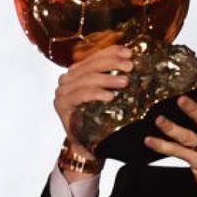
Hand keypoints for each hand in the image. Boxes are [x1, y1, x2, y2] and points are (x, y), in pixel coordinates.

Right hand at [53, 45, 132, 180]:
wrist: (88, 144)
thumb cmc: (100, 117)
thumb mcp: (110, 93)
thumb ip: (115, 77)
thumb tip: (134, 61)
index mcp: (79, 71)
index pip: (95, 56)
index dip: (112, 51)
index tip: (129, 53)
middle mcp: (68, 79)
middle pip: (91, 65)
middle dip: (112, 63)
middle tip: (130, 67)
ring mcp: (62, 92)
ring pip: (86, 79)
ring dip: (107, 78)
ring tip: (125, 82)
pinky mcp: (61, 105)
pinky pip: (79, 95)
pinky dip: (95, 93)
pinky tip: (110, 96)